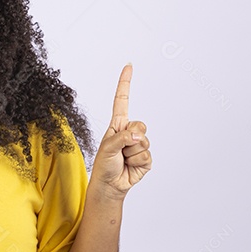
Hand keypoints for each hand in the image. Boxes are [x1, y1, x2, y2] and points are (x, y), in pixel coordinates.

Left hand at [91, 63, 151, 200]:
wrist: (110, 185)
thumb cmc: (104, 165)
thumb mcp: (107, 148)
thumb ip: (122, 138)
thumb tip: (138, 136)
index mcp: (117, 125)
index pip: (122, 100)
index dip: (126, 83)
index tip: (129, 66)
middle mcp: (129, 133)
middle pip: (141, 125)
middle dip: (131, 138)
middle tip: (121, 150)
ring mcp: (138, 145)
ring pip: (144, 143)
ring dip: (132, 154)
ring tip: (123, 160)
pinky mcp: (145, 158)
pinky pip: (147, 156)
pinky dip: (138, 163)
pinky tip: (130, 167)